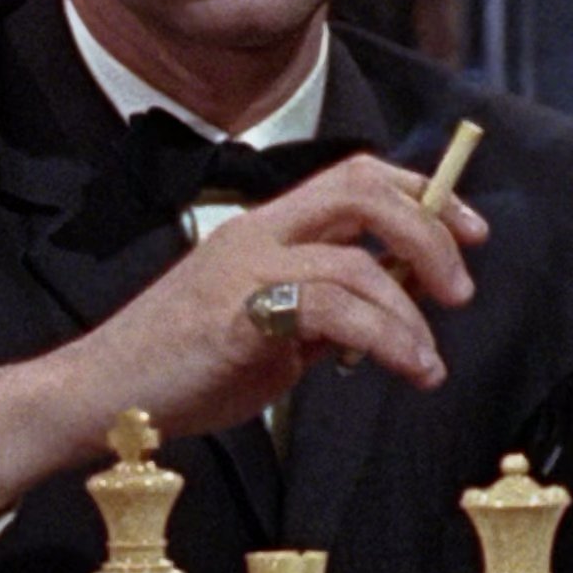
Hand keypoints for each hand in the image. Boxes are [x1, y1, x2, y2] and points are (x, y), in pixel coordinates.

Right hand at [0, 155, 485, 507]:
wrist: (103, 396)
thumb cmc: (181, 368)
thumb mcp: (270, 333)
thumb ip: (326, 312)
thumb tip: (395, 309)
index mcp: (264, 227)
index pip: (353, 175)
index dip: (420, 193)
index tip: (468, 232)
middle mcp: (257, 233)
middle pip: (360, 191)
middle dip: (429, 231)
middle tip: (460, 289)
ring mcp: (243, 268)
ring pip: (355, 260)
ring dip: (409, 314)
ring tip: (428, 364)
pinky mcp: (236, 313)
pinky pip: (330, 309)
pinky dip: (384, 339)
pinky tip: (404, 369)